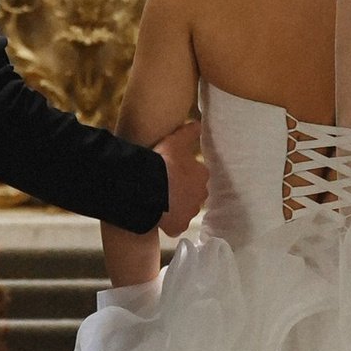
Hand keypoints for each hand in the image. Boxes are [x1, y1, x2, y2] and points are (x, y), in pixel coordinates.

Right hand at [156, 117, 207, 236]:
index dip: (183, 174)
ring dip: (175, 207)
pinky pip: (175, 226)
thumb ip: (188, 132)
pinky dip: (169, 224)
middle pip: (192, 194)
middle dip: (182, 192)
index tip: (171, 172)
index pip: (196, 175)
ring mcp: (189, 212)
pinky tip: (158, 217)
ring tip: (159, 201)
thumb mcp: (175, 141)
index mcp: (202, 175)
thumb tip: (198, 123)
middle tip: (165, 187)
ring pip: (184, 210)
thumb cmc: (163, 161)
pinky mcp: (178, 226)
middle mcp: (200, 195)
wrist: (148, 186)